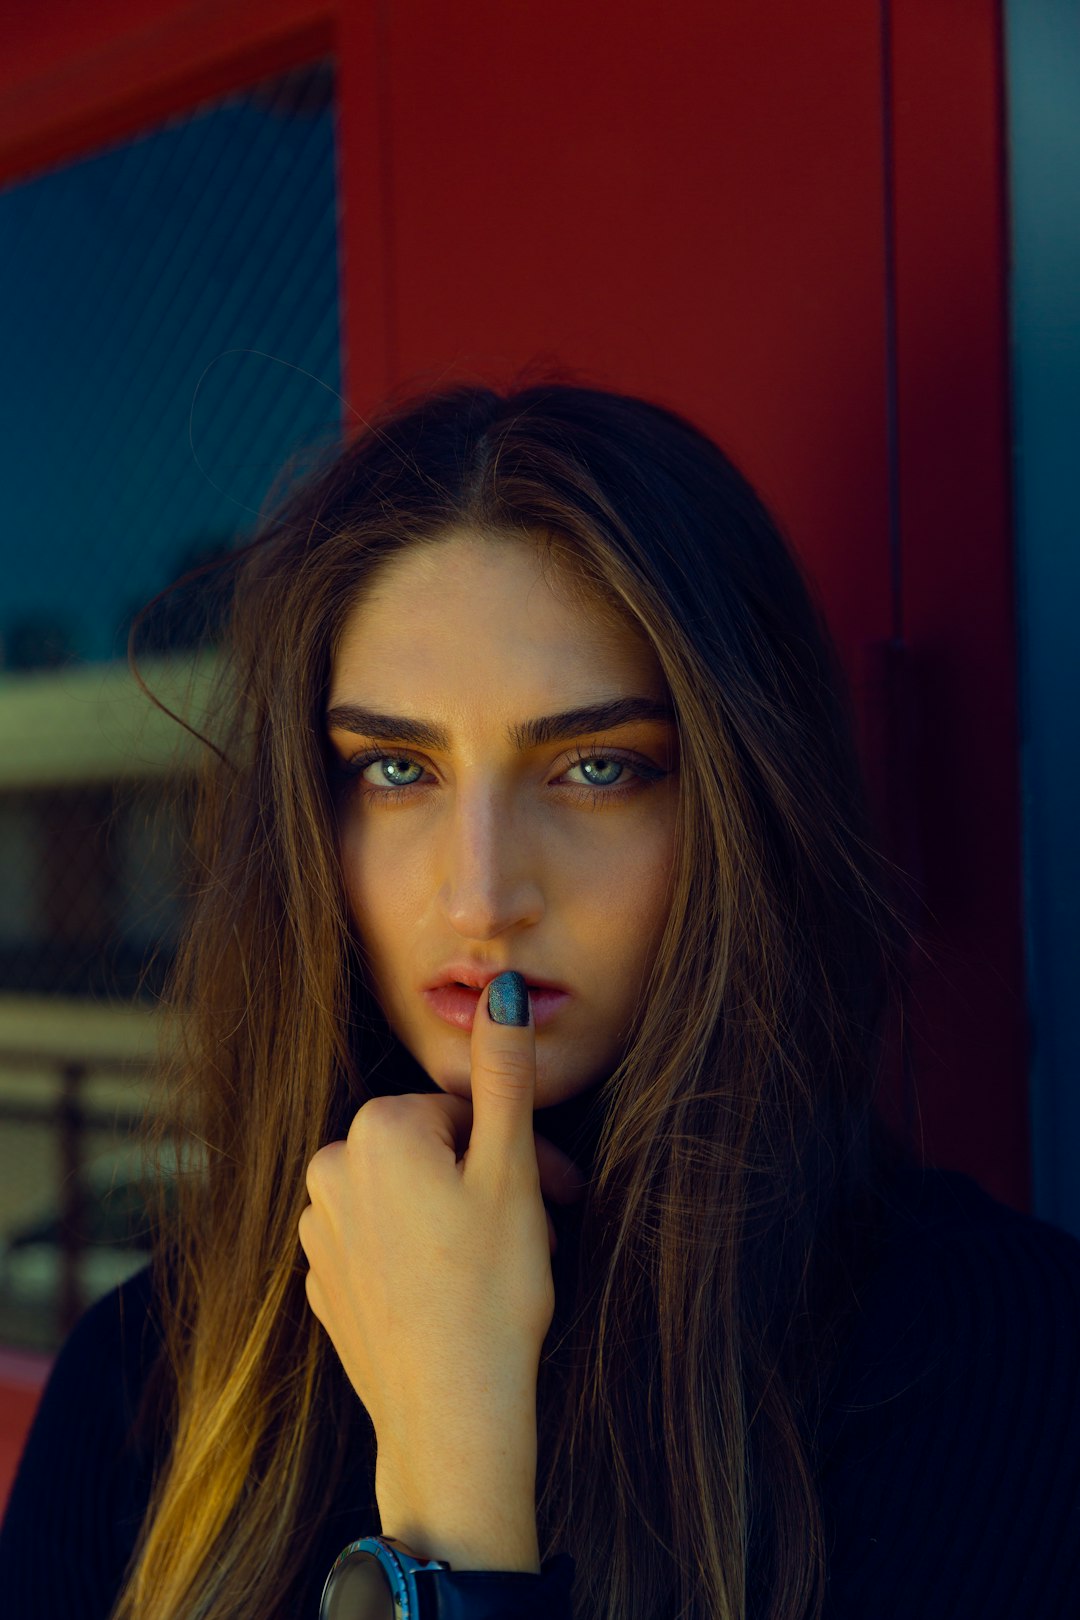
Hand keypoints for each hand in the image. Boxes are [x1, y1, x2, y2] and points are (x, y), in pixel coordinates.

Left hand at [298, 972, 585, 1567]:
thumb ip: (504, 1073)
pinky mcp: (323, 1287)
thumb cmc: (490, 1291)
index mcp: (373, 1131)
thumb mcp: (511, 1170)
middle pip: (433, 1151)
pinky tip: (458, 1295)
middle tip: (545, 1223)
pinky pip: (381, 1245)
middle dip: (490, 1178)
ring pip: (408, 1197)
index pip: (462, 1111)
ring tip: (502, 1264)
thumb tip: (499, 989)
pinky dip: (421, 1256)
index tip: (560, 1188)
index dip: (518, 1147)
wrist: (451, 1419)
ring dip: (457, 1215)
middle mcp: (328, 1171)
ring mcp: (317, 1234)